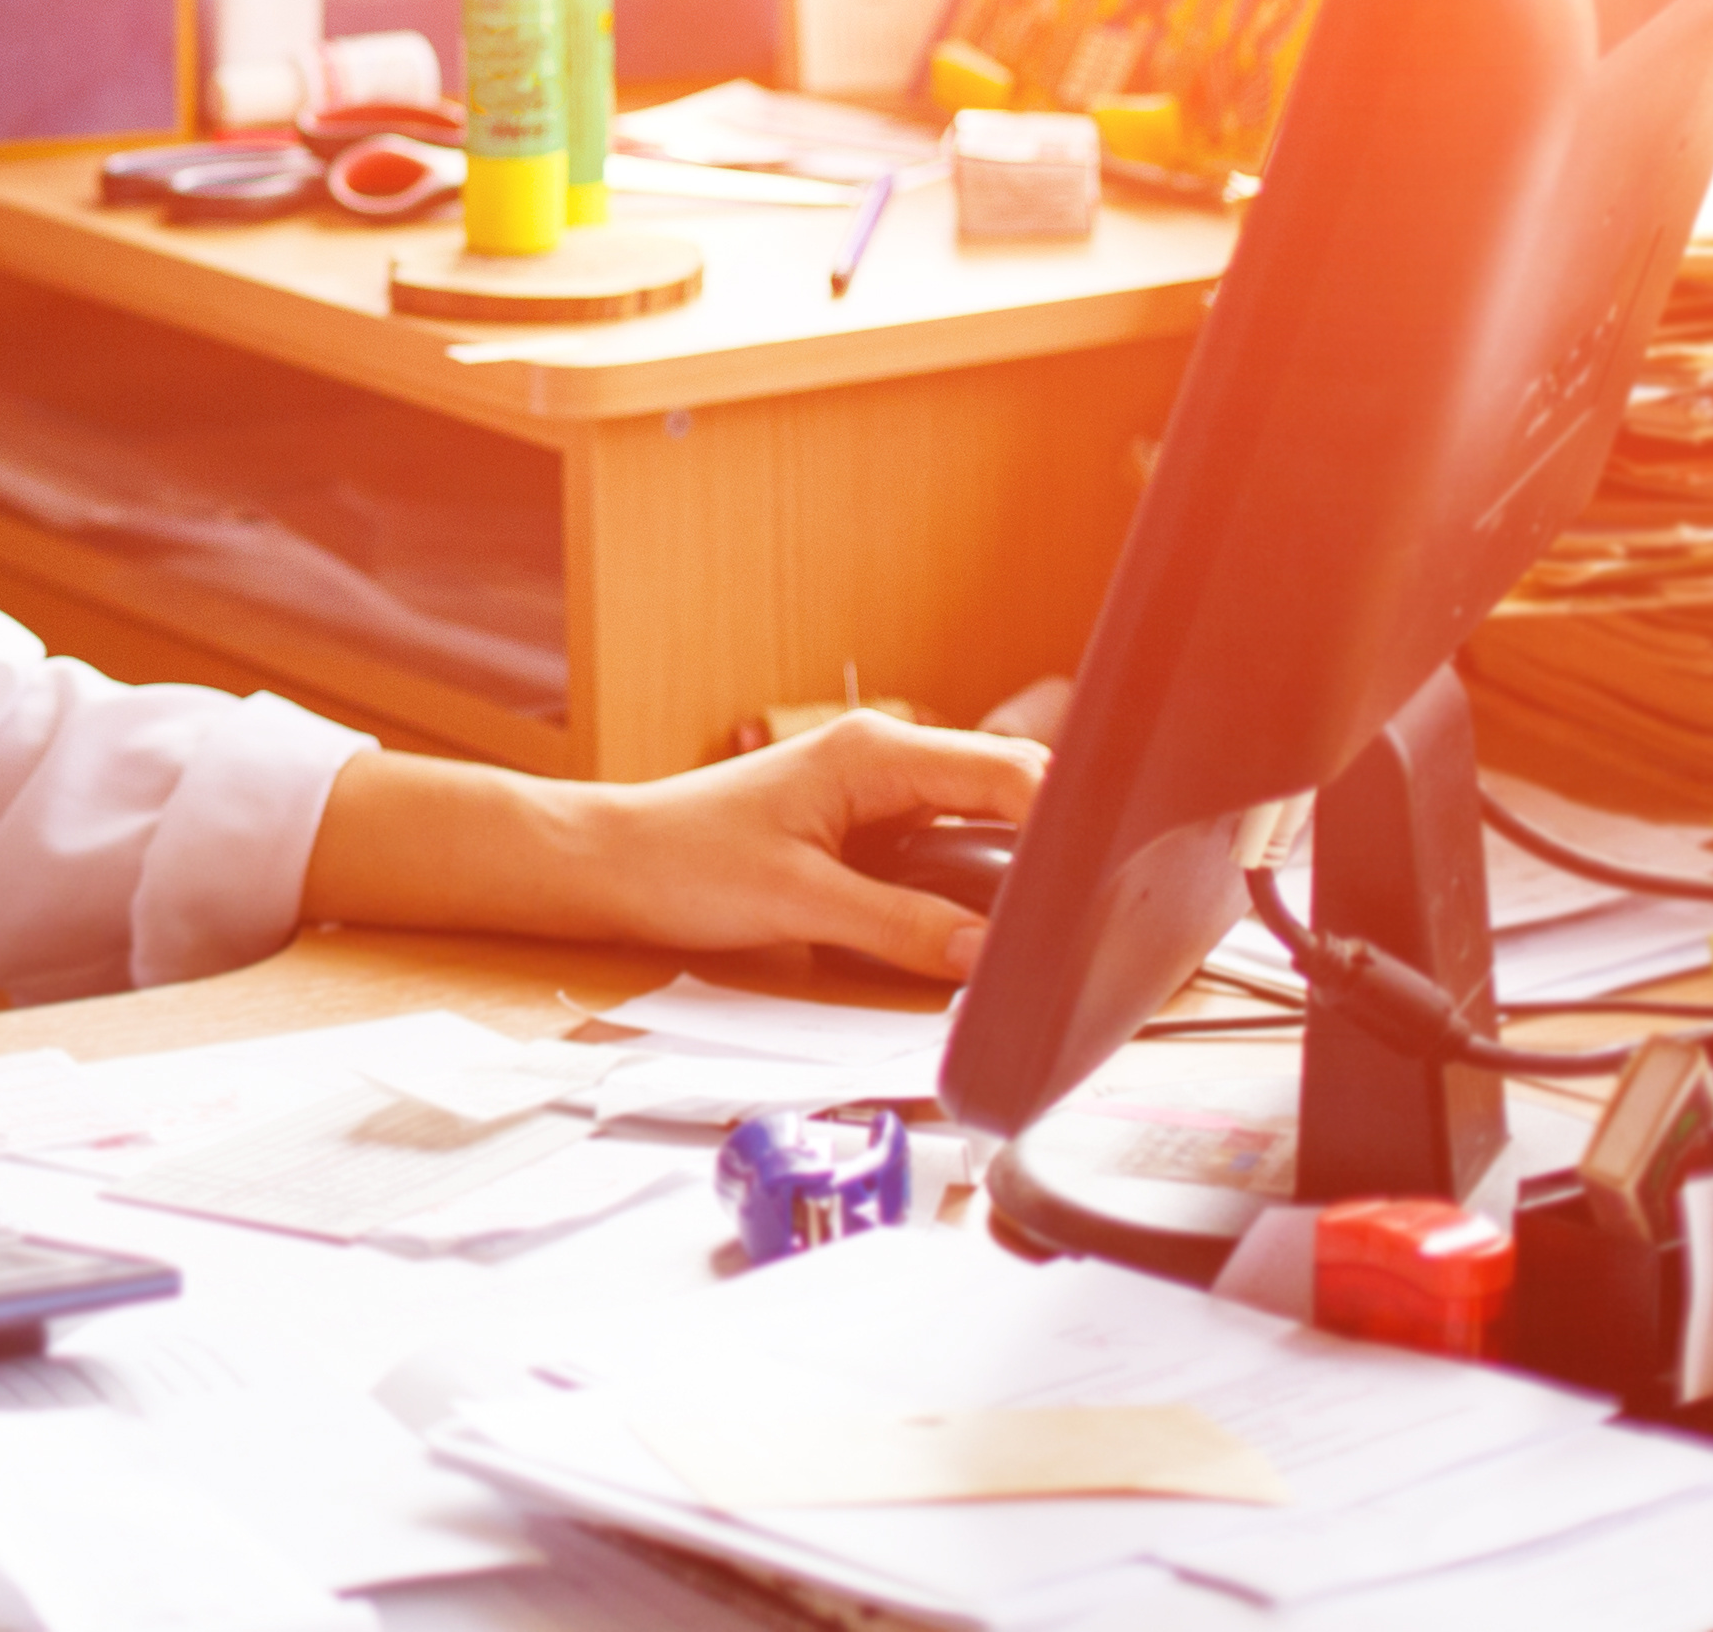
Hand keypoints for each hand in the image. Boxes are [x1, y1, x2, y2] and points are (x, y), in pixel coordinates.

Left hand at [575, 713, 1049, 980]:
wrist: (610, 864)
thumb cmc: (684, 864)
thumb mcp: (800, 903)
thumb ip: (901, 929)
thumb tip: (985, 958)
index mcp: (876, 754)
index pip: (1007, 773)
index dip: (1063, 819)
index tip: (1102, 873)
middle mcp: (884, 761)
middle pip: (1007, 790)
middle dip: (1052, 841)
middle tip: (1096, 906)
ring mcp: (875, 793)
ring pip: (979, 819)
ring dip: (1014, 864)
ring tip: (1055, 920)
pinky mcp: (862, 829)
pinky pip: (942, 847)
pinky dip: (972, 880)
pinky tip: (988, 922)